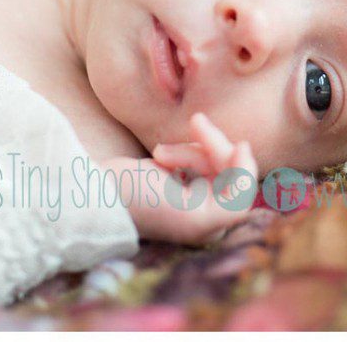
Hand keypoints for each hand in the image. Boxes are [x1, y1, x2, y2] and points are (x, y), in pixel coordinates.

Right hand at [104, 113, 258, 244]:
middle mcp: (206, 211)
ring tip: (159, 153)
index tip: (238, 143)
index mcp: (214, 226)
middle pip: (228, 166)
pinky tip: (158, 156)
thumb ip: (233, 206)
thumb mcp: (195, 215)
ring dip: (188, 147)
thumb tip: (250, 175)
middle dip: (210, 145)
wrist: (96, 192)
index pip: (244, 187)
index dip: (243, 164)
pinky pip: (195, 153)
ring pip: (210, 155)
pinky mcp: (176, 175)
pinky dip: (180, 149)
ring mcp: (190, 192)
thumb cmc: (143, 205)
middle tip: (194, 121)